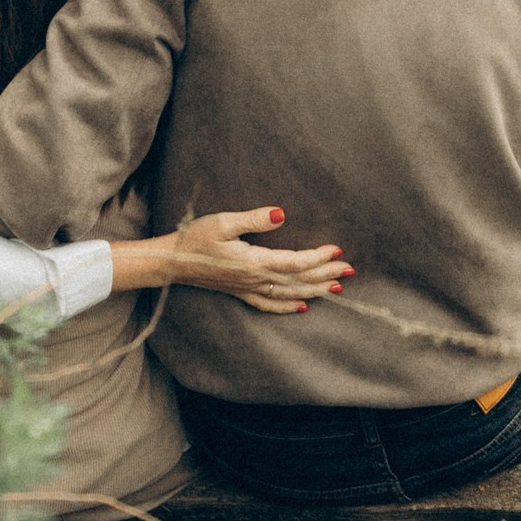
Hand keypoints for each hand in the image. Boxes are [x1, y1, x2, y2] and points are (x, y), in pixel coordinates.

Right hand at [111, 207, 349, 313]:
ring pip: (289, 294)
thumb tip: (281, 214)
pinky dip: (289, 306)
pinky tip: (303, 306)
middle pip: (298, 281)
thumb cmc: (194, 238)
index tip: (338, 249)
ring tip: (337, 288)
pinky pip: (270, 304)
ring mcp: (248, 289)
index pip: (295, 262)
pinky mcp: (240, 293)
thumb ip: (253, 219)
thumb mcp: (222, 222)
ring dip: (315, 290)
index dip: (318, 257)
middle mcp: (254, 280)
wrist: (170, 262)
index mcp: (253, 262)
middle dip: (326, 275)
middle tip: (350, 270)